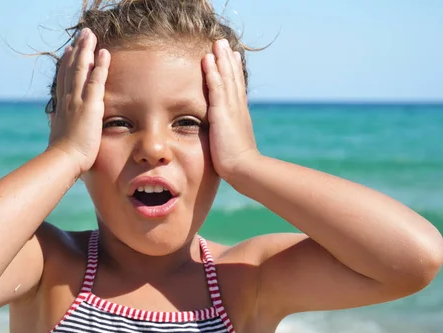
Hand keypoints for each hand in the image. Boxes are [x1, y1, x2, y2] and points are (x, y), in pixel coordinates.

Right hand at [48, 28, 110, 174]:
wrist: (63, 160)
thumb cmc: (62, 155)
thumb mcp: (57, 135)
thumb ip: (56, 124)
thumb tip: (51, 121)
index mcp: (62, 107)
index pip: (64, 80)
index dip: (66, 64)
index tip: (68, 51)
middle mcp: (68, 99)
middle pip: (71, 68)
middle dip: (77, 50)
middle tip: (81, 35)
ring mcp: (78, 100)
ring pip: (82, 68)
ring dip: (86, 49)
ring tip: (90, 34)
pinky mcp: (90, 104)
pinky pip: (96, 79)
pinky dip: (100, 65)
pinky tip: (104, 52)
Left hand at [202, 39, 259, 181]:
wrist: (244, 169)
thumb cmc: (237, 165)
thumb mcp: (231, 146)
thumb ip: (227, 137)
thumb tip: (222, 140)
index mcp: (239, 115)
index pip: (236, 89)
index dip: (234, 72)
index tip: (233, 57)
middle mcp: (238, 108)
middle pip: (233, 78)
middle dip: (228, 59)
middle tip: (224, 43)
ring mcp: (231, 109)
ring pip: (226, 77)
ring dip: (221, 59)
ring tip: (217, 43)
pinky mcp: (222, 112)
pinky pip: (216, 87)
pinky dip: (212, 72)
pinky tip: (208, 59)